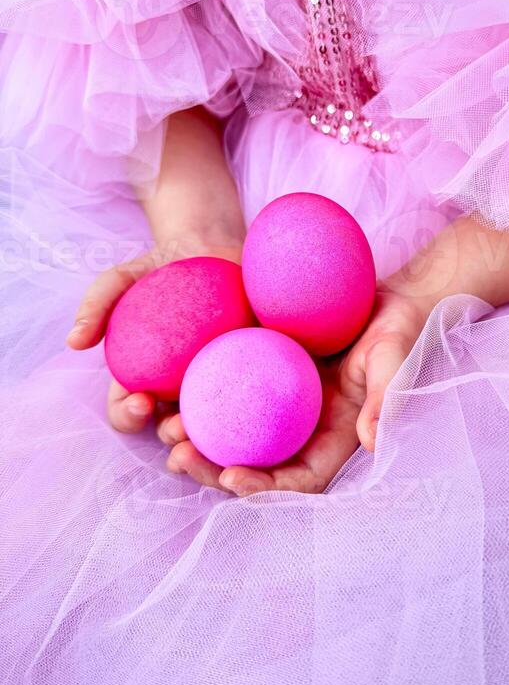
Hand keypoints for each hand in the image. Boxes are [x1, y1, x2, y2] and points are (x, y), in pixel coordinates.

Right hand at [67, 238, 242, 438]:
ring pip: (214, 424)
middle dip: (173, 437)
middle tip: (180, 427)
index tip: (140, 401)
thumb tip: (73, 342)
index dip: (129, 416)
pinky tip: (260, 402)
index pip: (128, 409)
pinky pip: (254, 392)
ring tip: (218, 432)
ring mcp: (217, 381)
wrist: (210, 245)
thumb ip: (97, 304)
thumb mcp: (123, 278)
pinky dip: (255, 405)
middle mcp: (179, 387)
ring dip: (212, 438)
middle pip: (172, 427)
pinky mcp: (253, 369)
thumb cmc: (160, 267)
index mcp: (144, 377)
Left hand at [170, 289, 427, 495]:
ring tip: (164, 427)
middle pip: (254, 466)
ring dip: (197, 441)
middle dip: (213, 472)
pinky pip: (227, 393)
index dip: (264, 488)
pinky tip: (169, 389)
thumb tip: (372, 442)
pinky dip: (200, 399)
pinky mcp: (261, 374)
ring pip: (232, 436)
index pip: (298, 480)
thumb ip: (386, 396)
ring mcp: (279, 404)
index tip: (231, 476)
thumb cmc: (396, 326)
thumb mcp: (394, 355)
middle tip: (179, 456)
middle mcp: (301, 428)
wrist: (381, 297)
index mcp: (333, 438)